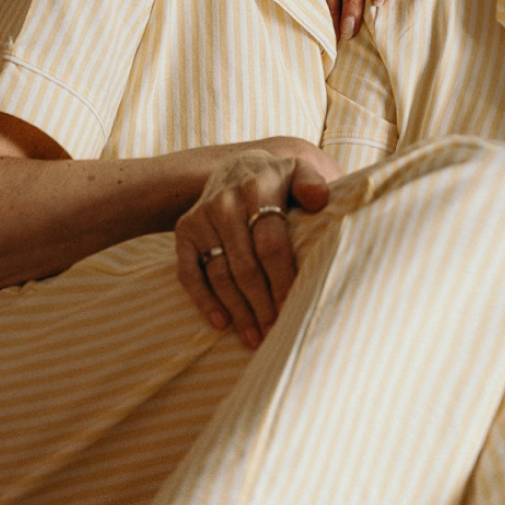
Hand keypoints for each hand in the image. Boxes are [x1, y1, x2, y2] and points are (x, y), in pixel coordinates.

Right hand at [172, 137, 339, 346]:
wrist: (239, 166)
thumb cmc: (280, 179)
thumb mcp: (300, 171)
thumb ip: (312, 183)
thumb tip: (320, 200)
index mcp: (259, 189)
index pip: (271, 245)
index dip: (282, 280)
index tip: (294, 309)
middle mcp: (225, 203)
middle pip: (245, 266)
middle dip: (262, 304)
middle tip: (275, 333)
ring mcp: (201, 218)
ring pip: (219, 274)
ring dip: (237, 310)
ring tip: (254, 338)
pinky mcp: (184, 230)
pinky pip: (189, 272)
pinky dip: (203, 300)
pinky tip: (220, 323)